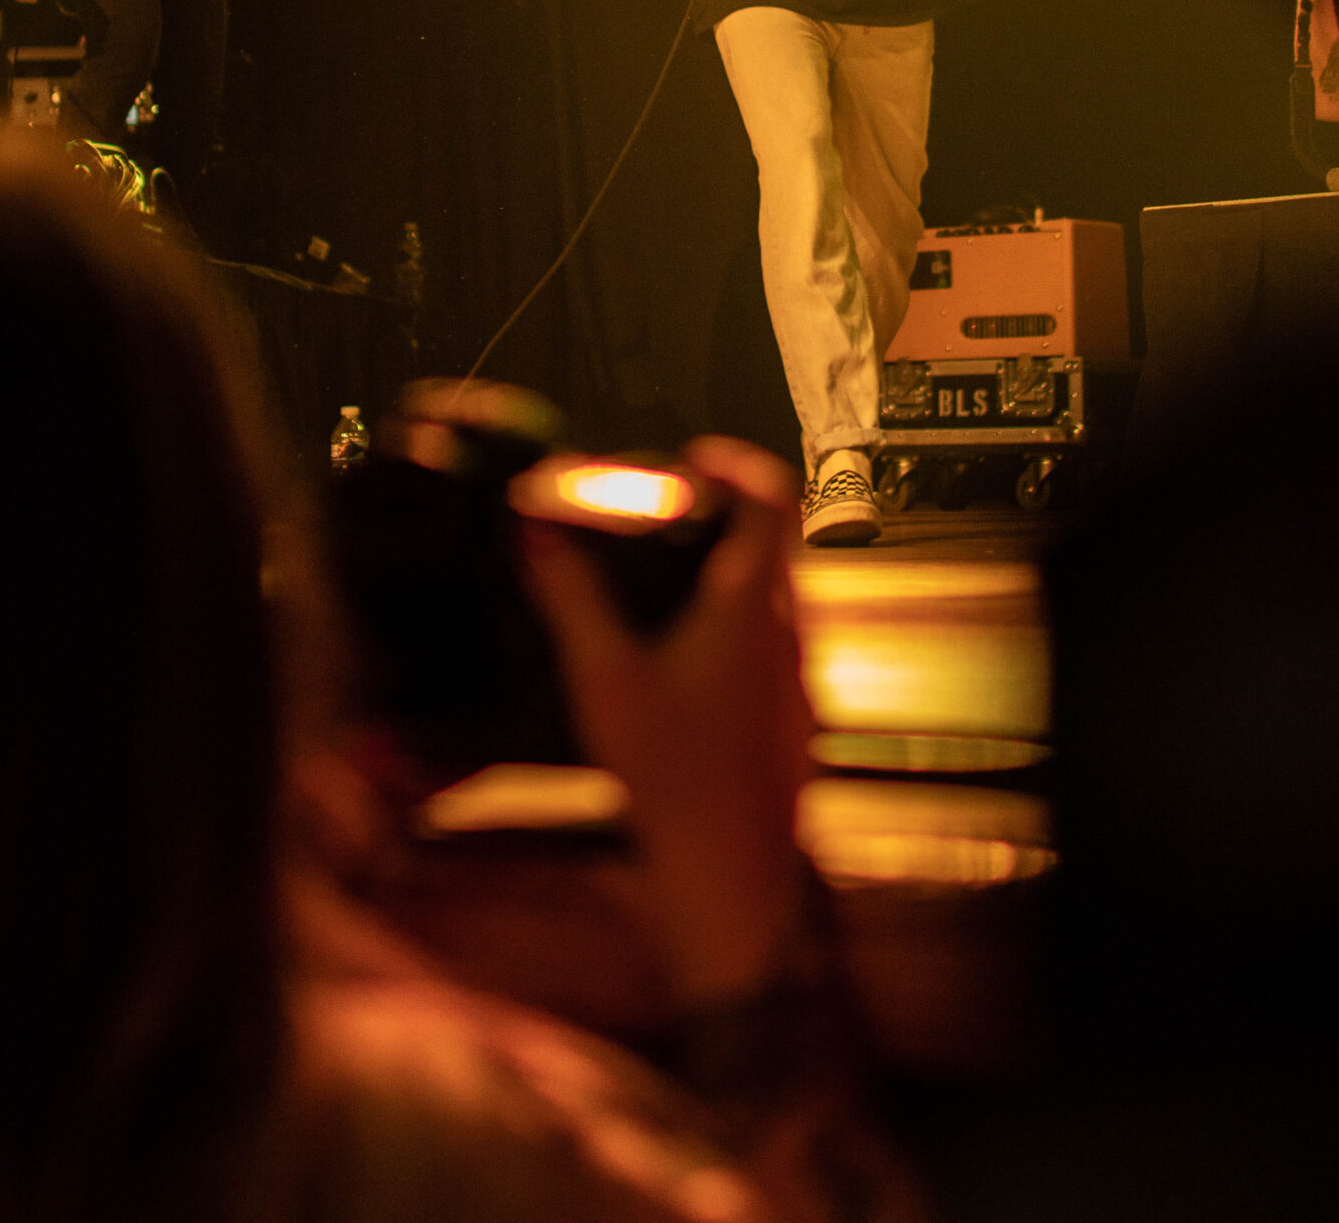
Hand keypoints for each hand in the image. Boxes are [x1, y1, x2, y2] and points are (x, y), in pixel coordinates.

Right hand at [521, 436, 813, 1005]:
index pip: (772, 496)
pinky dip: (741, 625)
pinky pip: (779, 644)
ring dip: (733, 574)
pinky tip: (689, 663)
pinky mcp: (798, 719)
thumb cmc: (669, 773)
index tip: (691, 459)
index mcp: (752, 603)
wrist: (732, 878)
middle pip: (777, 542)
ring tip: (669, 584)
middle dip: (727, 517)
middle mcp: (793, 629)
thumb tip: (535, 528)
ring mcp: (803, 677)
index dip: (735, 463)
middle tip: (669, 515)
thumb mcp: (605, 678)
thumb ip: (570, 596)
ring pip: (781, 596)